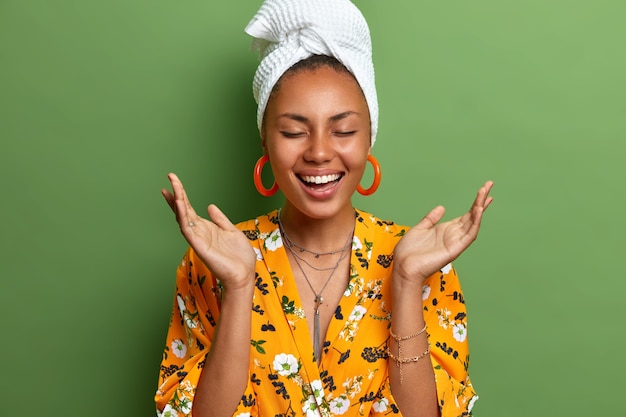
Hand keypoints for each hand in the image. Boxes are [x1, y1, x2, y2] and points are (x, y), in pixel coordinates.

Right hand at [161, 173, 256, 290]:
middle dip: (176, 194)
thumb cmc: (239, 257)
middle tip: (170, 178)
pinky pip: (188, 229)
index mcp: (206, 228)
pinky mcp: (199, 246)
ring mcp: (198, 239)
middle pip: (183, 210)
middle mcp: (199, 232)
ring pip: (183, 218)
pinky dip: (183, 217)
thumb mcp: (231, 231)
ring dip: (178, 202)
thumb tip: (210, 206)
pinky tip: (180, 205)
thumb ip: (220, 219)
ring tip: (172, 188)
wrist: (244, 274)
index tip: (173, 182)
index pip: (189, 209)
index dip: (181, 195)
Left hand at [393, 181, 493, 285]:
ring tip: (485, 194)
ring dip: (480, 208)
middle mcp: (453, 235)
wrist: (403, 267)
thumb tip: (442, 208)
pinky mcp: (455, 249)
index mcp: (445, 230)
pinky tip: (478, 210)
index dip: (475, 203)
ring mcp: (455, 242)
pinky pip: (469, 235)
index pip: (465, 215)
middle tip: (489, 185)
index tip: (483, 191)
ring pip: (473, 223)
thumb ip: (431, 219)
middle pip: (472, 215)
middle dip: (481, 200)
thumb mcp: (419, 229)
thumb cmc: (409, 252)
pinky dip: (475, 222)